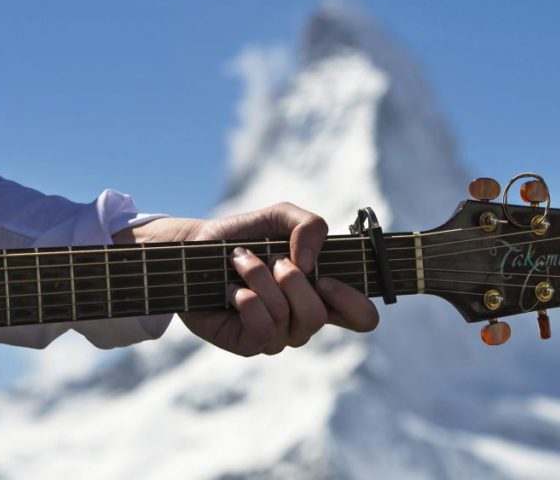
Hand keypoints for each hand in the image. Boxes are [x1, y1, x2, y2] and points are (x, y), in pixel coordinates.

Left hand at [113, 203, 378, 355]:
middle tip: (273, 260)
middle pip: (318, 317)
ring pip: (285, 317)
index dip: (352, 302)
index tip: (326, 278)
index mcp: (323, 294)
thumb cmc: (245, 235)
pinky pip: (260, 330)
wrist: (197, 246)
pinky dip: (246, 299)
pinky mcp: (247, 343)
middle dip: (293, 280)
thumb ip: (310, 225)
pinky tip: (230, 289)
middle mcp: (304, 320)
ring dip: (260, 279)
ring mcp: (277, 336)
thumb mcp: (281, 216)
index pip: (362, 318)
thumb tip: (307, 263)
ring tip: (240, 262)